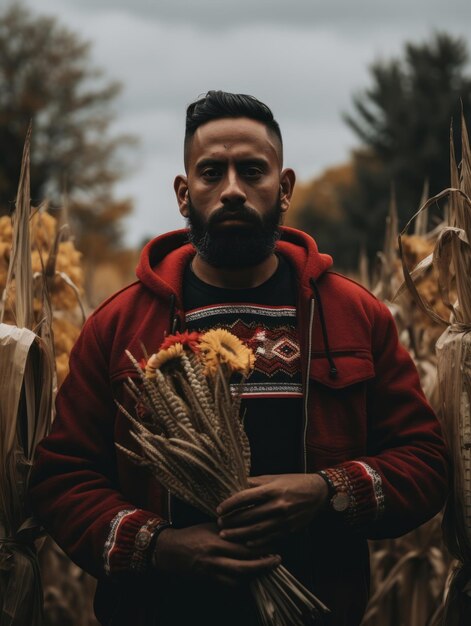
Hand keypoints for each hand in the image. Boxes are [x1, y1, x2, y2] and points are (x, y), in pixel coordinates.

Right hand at [153, 522, 280, 586]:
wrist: (170, 551)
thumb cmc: (192, 534)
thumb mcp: (211, 525)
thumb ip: (230, 527)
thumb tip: (251, 524)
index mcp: (217, 539)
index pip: (244, 544)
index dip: (261, 545)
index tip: (274, 542)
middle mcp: (215, 556)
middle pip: (245, 563)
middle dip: (264, 563)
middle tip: (277, 560)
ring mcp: (212, 571)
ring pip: (239, 578)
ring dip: (255, 575)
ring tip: (267, 569)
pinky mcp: (209, 580)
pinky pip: (230, 585)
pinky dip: (242, 582)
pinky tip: (251, 577)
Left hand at [216, 473, 328, 547]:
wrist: (318, 493)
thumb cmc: (294, 482)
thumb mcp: (274, 478)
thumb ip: (255, 483)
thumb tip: (236, 485)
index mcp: (272, 489)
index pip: (245, 497)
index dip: (230, 504)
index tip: (219, 509)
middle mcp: (277, 505)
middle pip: (248, 516)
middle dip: (231, 521)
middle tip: (219, 524)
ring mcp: (283, 519)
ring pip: (256, 530)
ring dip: (239, 534)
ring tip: (226, 535)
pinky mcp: (289, 529)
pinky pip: (269, 538)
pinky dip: (256, 542)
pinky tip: (245, 543)